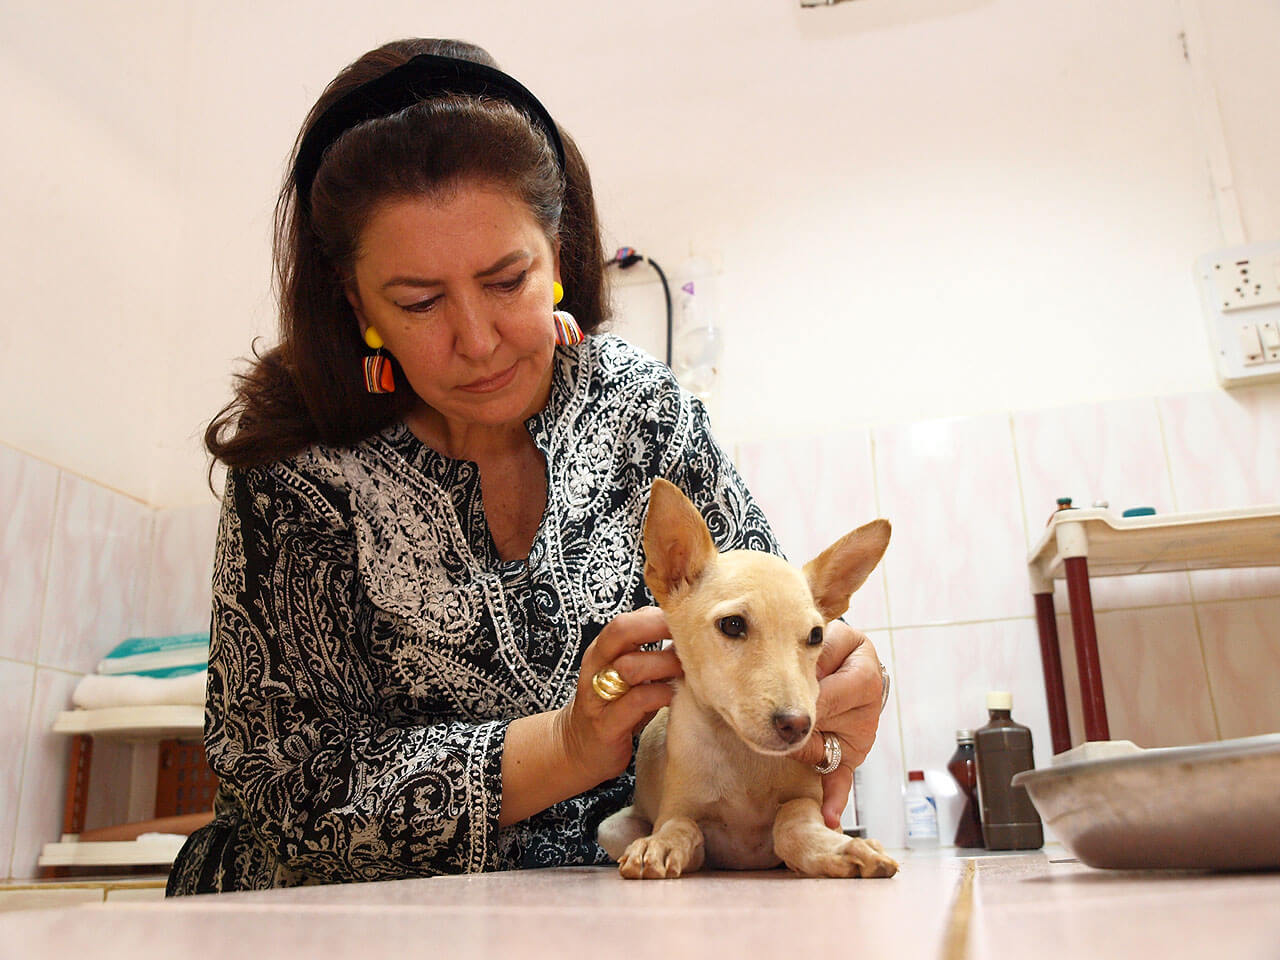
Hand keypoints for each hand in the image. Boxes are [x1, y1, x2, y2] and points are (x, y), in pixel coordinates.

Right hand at [556, 607, 683, 785]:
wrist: (578, 749)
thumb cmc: (615, 708)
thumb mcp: (630, 676)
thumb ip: (651, 655)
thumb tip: (689, 636)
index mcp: (603, 650)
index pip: (627, 619)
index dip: (659, 615)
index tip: (689, 621)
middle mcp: (596, 666)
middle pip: (620, 631)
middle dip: (657, 627)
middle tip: (687, 636)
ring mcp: (597, 696)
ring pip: (629, 666)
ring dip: (664, 664)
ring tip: (687, 669)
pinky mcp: (606, 725)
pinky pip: (636, 702)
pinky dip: (660, 694)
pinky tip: (674, 696)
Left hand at [793, 622, 886, 829]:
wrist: (835, 657)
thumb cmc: (823, 645)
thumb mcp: (824, 638)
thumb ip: (813, 653)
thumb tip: (794, 684)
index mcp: (864, 666)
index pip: (828, 691)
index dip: (801, 694)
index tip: (778, 697)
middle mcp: (870, 702)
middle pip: (821, 722)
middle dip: (795, 720)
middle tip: (774, 711)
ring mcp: (862, 732)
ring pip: (821, 748)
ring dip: (799, 744)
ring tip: (788, 728)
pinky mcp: (852, 754)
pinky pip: (843, 778)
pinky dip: (835, 798)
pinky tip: (829, 817)